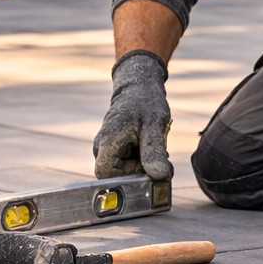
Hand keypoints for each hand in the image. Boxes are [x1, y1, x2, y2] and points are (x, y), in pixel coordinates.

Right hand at [93, 50, 172, 180]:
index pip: (106, 174)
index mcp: (106, 142)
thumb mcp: (154, 126)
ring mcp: (107, 147)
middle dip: (140, 170)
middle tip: (158, 156)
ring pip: (124, 169)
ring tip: (153, 146)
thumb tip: (161, 176)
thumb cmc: (145, 102)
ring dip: (142, 164)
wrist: (140, 87)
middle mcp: (102, 147)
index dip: (127, 176)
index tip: (146, 166)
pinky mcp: (115, 147)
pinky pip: (127, 162)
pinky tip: (149, 146)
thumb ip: (155, 152)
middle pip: (117, 174)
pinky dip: (141, 159)